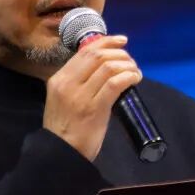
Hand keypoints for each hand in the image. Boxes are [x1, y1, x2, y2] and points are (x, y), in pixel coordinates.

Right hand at [43, 35, 141, 160]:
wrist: (61, 153)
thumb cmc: (66, 129)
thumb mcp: (63, 100)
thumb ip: (77, 84)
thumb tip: (103, 70)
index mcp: (59, 79)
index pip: (84, 52)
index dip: (106, 42)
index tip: (121, 41)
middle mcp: (68, 83)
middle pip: (97, 55)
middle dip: (119, 53)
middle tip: (130, 60)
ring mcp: (80, 95)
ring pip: (108, 67)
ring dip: (127, 65)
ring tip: (135, 72)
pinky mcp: (94, 108)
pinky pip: (115, 83)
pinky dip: (128, 77)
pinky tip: (135, 79)